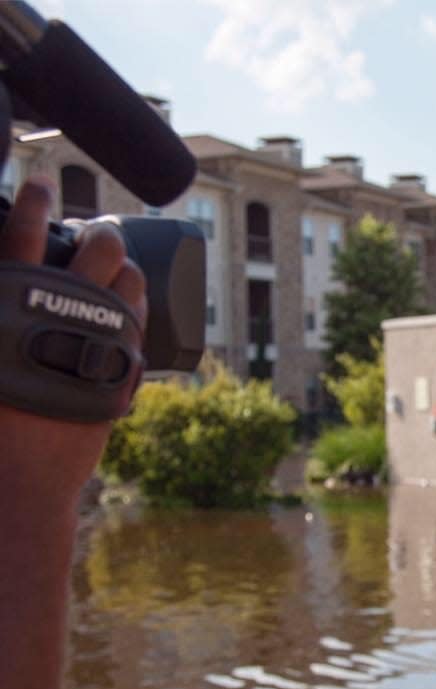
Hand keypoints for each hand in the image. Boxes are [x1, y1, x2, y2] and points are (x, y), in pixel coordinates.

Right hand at [0, 175, 146, 502]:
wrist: (20, 478)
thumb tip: (2, 290)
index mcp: (9, 305)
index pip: (22, 236)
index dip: (33, 202)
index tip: (42, 183)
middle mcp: (59, 317)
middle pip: (95, 252)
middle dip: (101, 235)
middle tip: (95, 235)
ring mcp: (98, 343)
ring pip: (129, 284)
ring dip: (126, 267)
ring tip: (118, 267)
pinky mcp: (123, 370)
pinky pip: (142, 326)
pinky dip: (139, 309)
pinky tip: (135, 301)